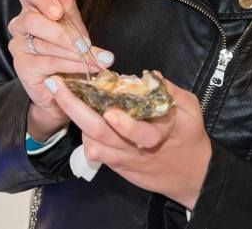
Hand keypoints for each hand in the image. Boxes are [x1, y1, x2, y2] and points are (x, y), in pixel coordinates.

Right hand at [7, 0, 115, 141]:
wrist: (65, 86)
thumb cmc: (68, 50)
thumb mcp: (73, 24)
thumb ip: (68, 4)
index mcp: (31, 6)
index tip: (58, 10)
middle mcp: (20, 24)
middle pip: (31, 20)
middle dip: (60, 33)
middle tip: (85, 43)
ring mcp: (18, 46)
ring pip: (45, 45)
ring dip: (75, 53)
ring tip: (98, 59)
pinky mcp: (23, 68)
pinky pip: (48, 63)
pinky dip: (71, 65)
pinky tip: (87, 68)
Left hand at [46, 74, 211, 209]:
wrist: (193, 176)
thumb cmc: (191, 138)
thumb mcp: (190, 110)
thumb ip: (172, 91)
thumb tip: (152, 75)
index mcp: (159, 133)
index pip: (140, 133)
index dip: (125, 125)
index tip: (111, 112)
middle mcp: (136, 148)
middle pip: (100, 135)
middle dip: (74, 109)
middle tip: (58, 87)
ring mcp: (124, 159)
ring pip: (92, 145)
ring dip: (76, 121)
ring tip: (63, 95)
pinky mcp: (117, 166)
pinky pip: (95, 153)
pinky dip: (85, 135)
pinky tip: (79, 115)